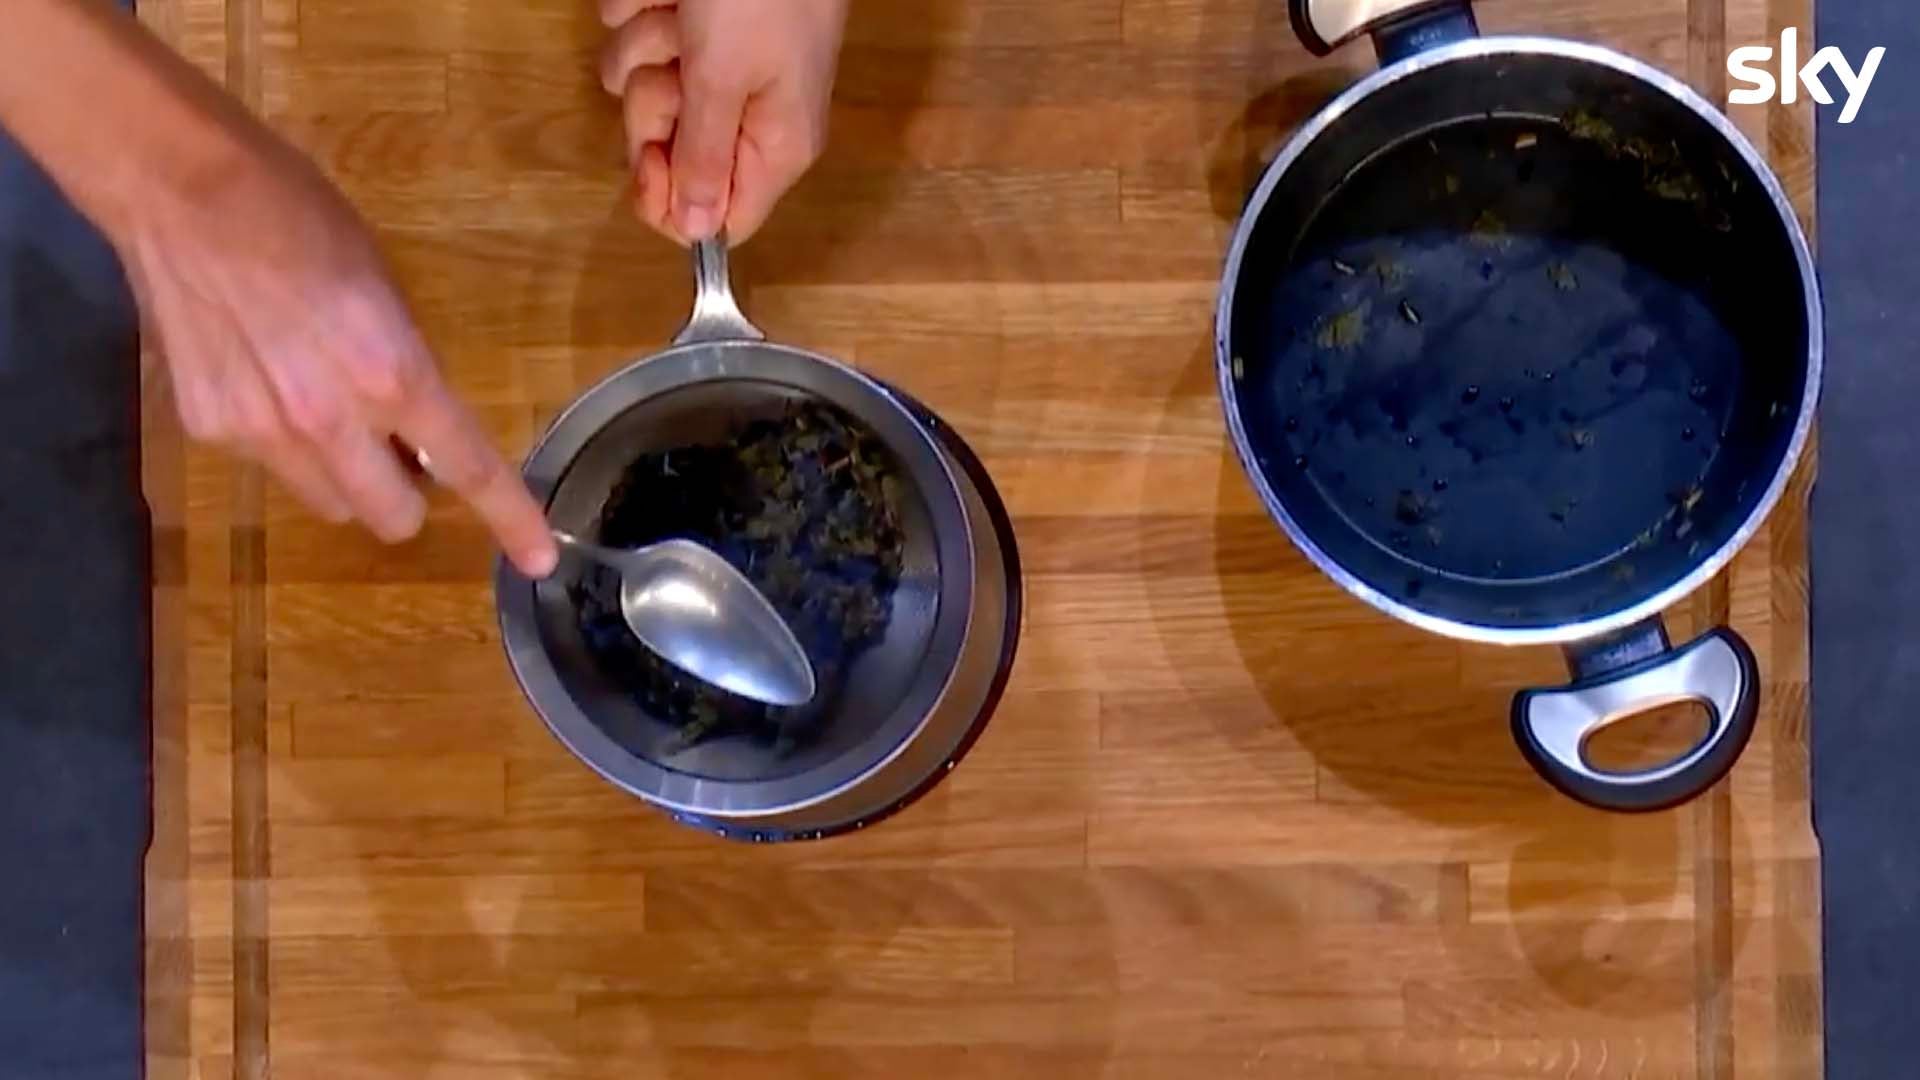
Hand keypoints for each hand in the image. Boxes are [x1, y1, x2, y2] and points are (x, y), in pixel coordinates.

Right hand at [123, 127, 559, 576]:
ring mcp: (262, 431)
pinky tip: (258, 379)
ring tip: (320, 409)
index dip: (509, 519)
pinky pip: (268, 468)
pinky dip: (281, 444)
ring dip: (343, 477)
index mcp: (392, 374)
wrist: (179, 190)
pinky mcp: (209, 429)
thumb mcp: (384, 286)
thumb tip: (417, 421)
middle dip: (406, 498)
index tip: (537, 560)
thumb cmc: (298, 218)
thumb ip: (405, 365)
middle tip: (397, 456)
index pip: (467, 467)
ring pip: (328, 504)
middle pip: (391, 517)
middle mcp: (330, 420)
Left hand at [598, 0, 848, 243]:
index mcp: (773, 146)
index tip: (646, 163)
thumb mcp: (724, 78)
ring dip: (643, 46)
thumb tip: (699, 233)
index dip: (670, 200)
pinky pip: (636, 35)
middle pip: (667, 153)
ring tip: (682, 14)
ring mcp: (714, 67)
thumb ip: (704, 158)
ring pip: (641, 87)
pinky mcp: (692, 26)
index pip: (718, 218)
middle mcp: (745, 116)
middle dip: (653, 105)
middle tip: (673, 70)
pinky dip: (643, 8)